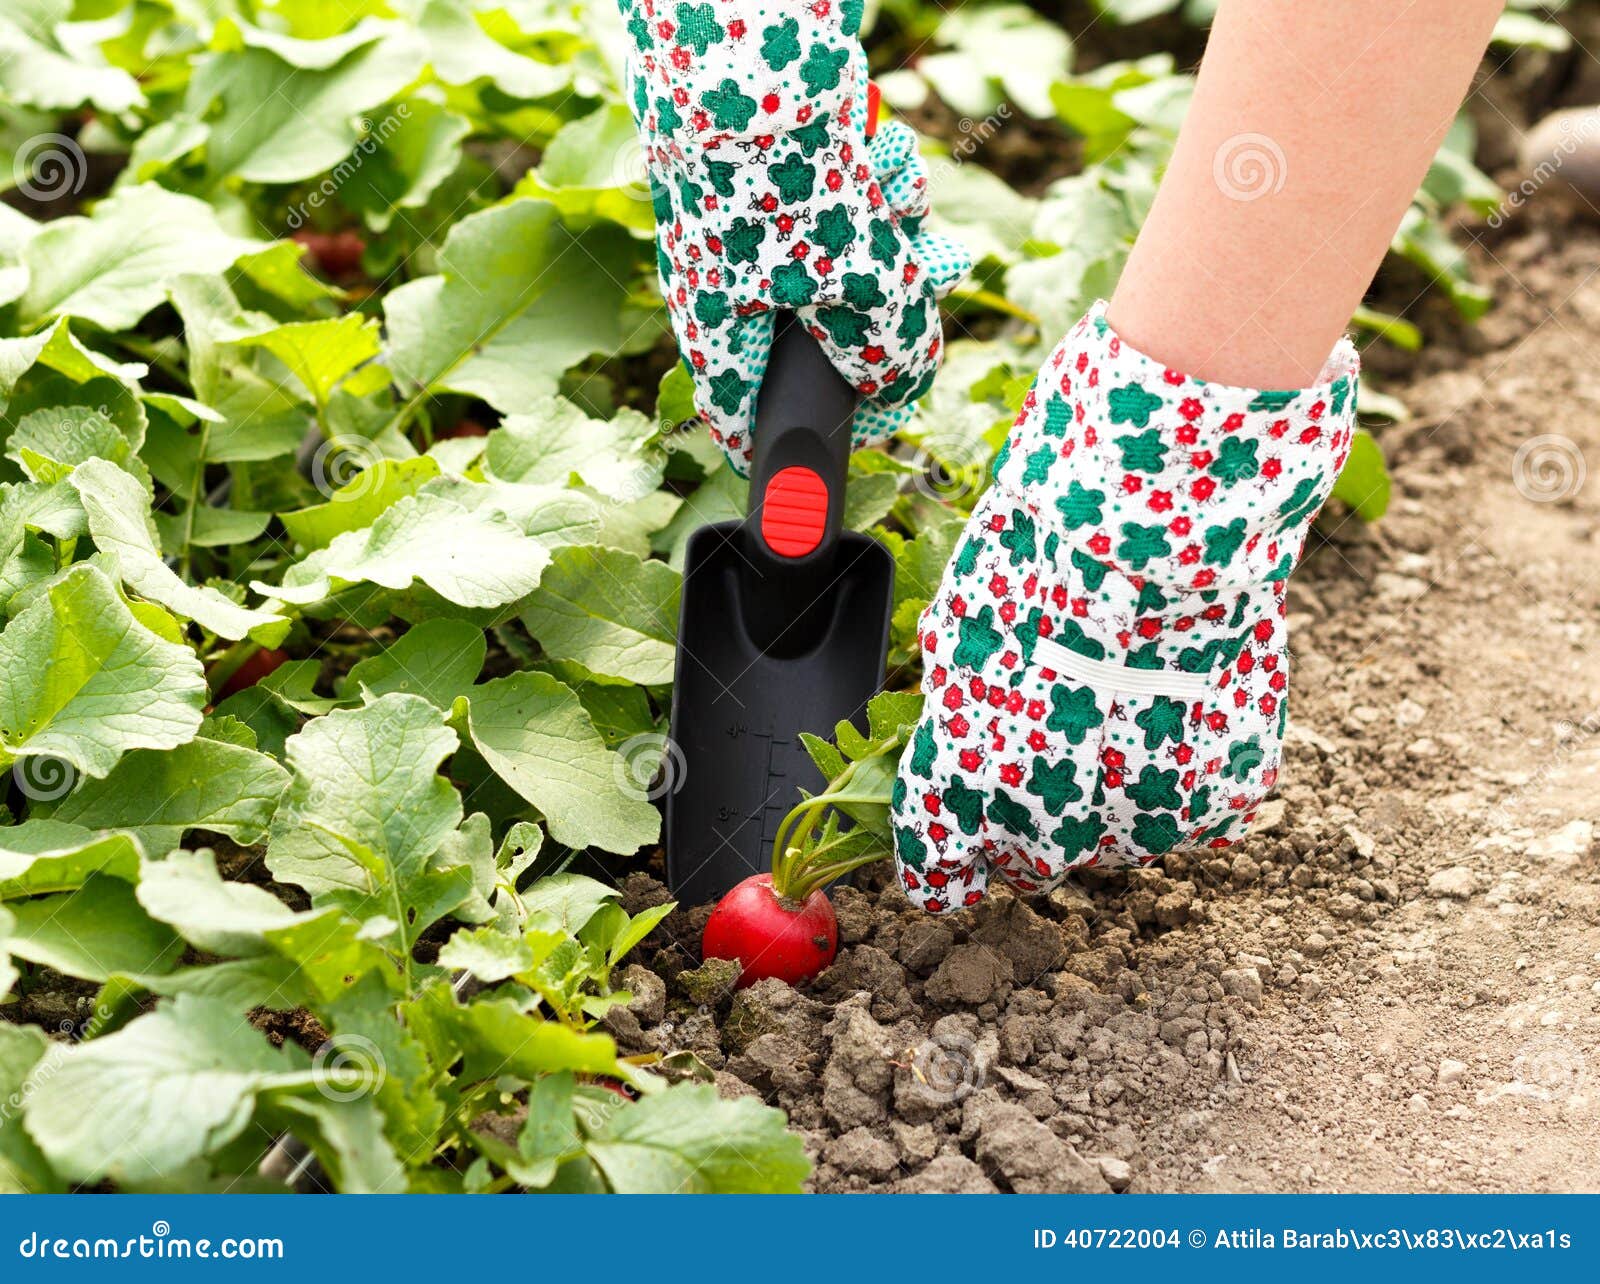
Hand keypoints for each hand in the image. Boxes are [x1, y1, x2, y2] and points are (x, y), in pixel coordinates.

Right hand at [621, 0, 969, 472]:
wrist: (744, 45)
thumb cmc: (782, 174)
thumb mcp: (863, 279)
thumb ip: (890, 348)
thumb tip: (899, 381)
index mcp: (717, 335)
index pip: (747, 428)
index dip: (808, 444)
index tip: (867, 427)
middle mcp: (723, 289)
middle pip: (819, 342)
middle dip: (884, 314)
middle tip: (924, 289)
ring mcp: (747, 234)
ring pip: (843, 268)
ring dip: (890, 241)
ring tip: (900, 202)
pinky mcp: (777, 183)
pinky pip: (842, 210)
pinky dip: (876, 192)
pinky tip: (885, 162)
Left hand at [889, 303, 1359, 912]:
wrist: (1157, 522)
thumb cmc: (1043, 557)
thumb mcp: (960, 630)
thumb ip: (959, 711)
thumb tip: (955, 730)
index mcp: (962, 787)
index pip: (937, 876)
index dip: (947, 863)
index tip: (956, 849)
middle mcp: (1043, 825)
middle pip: (1032, 865)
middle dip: (1032, 824)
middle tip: (1056, 743)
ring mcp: (1139, 822)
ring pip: (1117, 844)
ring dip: (1116, 797)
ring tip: (1129, 702)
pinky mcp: (1219, 799)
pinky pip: (1195, 814)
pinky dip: (1186, 775)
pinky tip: (1181, 705)